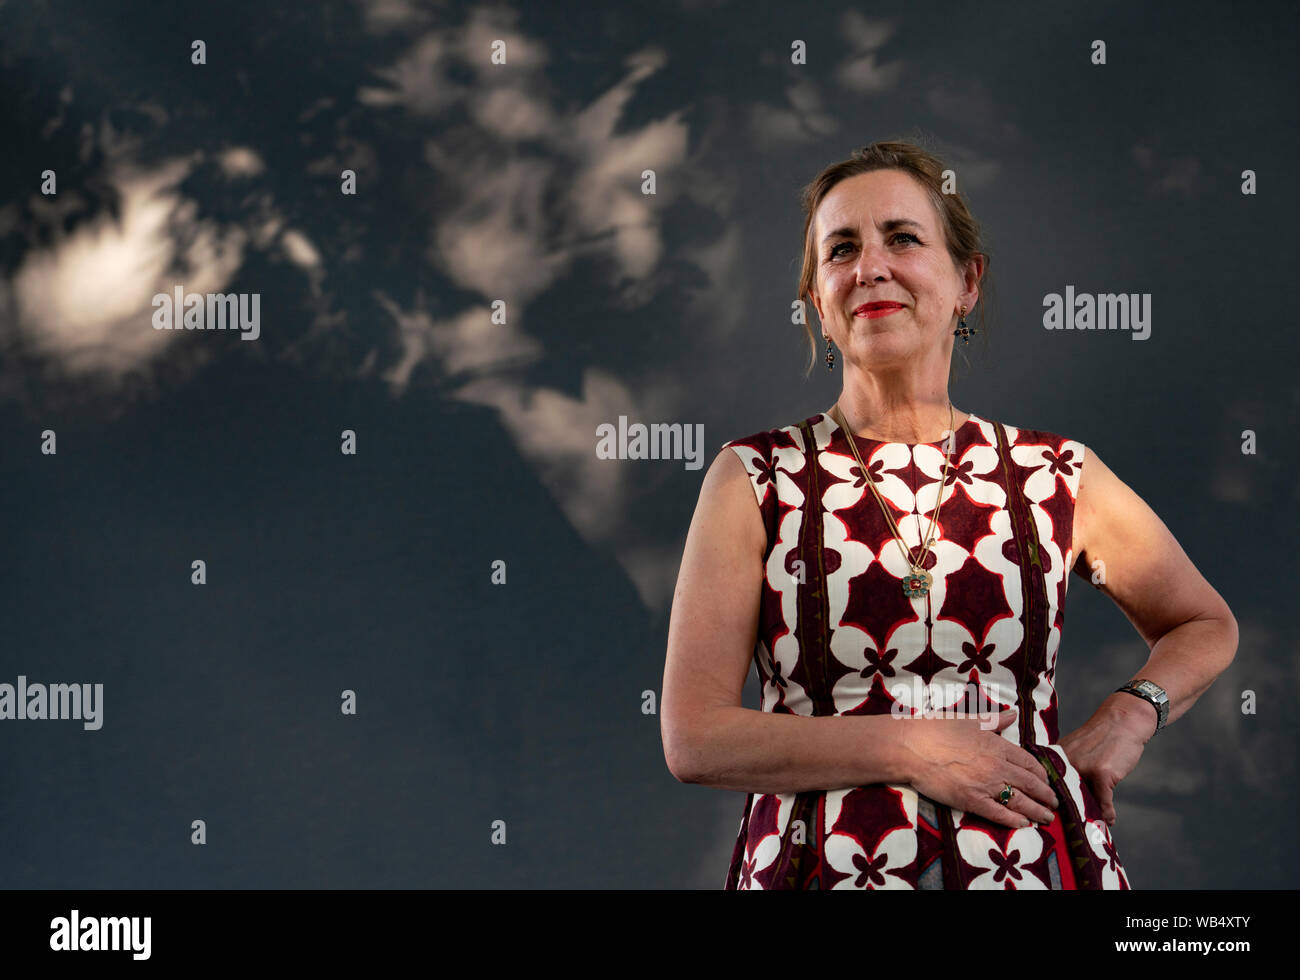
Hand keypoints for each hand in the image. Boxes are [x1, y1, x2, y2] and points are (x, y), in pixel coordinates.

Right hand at [905, 708, 1057, 829]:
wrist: (912, 747)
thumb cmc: (936, 729)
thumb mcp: (969, 719)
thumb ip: (994, 720)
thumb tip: (1013, 714)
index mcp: (997, 745)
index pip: (1029, 763)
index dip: (1042, 774)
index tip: (1047, 781)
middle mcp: (997, 766)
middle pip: (1031, 784)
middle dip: (1046, 796)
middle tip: (1054, 804)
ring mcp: (986, 785)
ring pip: (1020, 801)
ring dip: (1037, 811)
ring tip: (1046, 818)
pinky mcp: (972, 801)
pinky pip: (999, 814)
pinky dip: (1014, 821)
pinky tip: (1023, 824)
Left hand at [1057, 693, 1153, 825]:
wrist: (1123, 720)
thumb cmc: (1100, 738)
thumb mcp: (1077, 750)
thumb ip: (1069, 770)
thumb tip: (1064, 797)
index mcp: (1055, 757)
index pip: (1045, 785)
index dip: (1046, 803)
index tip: (1046, 819)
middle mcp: (1064, 763)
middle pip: (1061, 797)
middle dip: (1064, 815)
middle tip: (1068, 830)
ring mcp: (1083, 768)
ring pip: (1082, 801)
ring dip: (1087, 816)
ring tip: (1090, 827)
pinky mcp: (1102, 774)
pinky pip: (1103, 802)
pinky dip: (1107, 813)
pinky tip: (1109, 819)